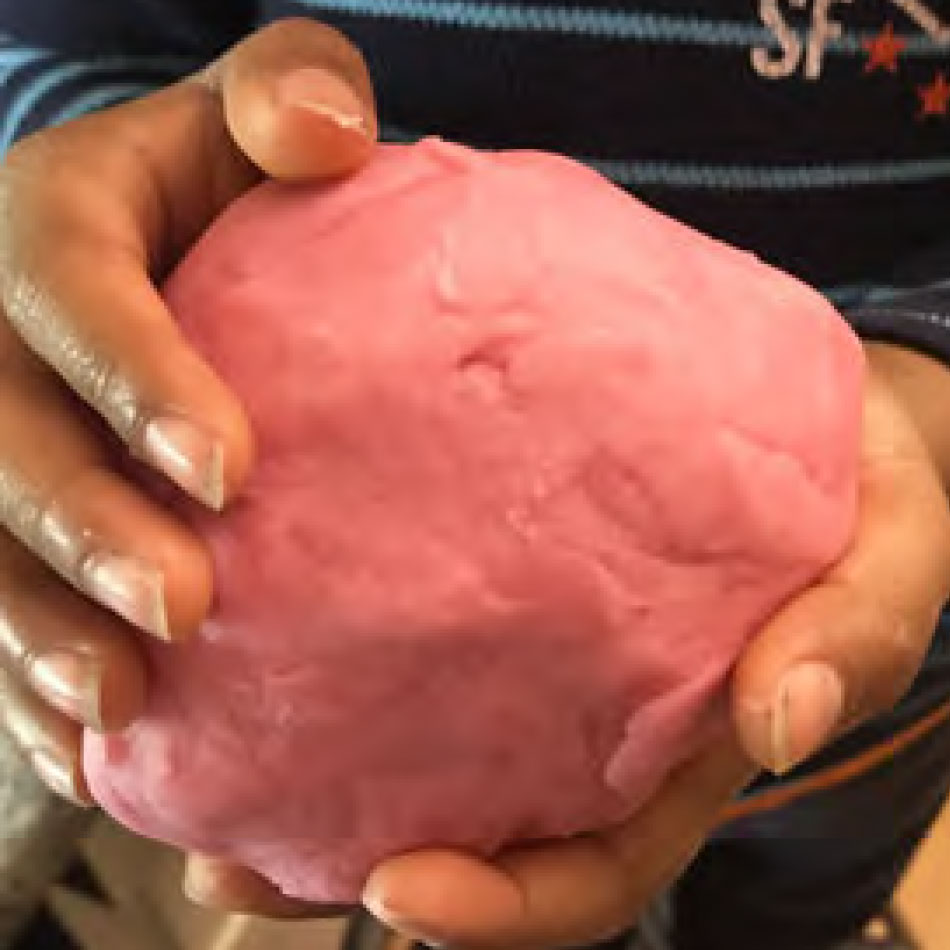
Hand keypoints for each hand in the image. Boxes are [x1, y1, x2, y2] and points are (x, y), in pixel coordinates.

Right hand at [0, 18, 375, 806]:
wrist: (162, 235)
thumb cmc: (224, 178)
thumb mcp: (255, 111)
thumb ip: (289, 92)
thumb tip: (325, 134)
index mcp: (51, 221)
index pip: (70, 291)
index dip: (134, 378)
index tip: (230, 471)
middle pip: (5, 440)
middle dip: (84, 532)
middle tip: (184, 609)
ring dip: (37, 633)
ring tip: (115, 707)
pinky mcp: (1, 512)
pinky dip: (25, 681)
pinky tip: (82, 746)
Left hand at [188, 343, 949, 949]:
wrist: (830, 420)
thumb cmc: (859, 500)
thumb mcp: (894, 557)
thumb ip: (857, 633)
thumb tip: (782, 722)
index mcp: (670, 751)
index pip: (581, 867)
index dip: (497, 908)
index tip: (393, 894)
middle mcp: (583, 721)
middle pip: (461, 827)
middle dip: (343, 869)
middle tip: (225, 875)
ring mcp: (536, 652)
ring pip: (412, 737)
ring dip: (301, 771)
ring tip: (189, 769)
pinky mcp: (501, 566)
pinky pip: (411, 615)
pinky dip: (335, 637)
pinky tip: (262, 600)